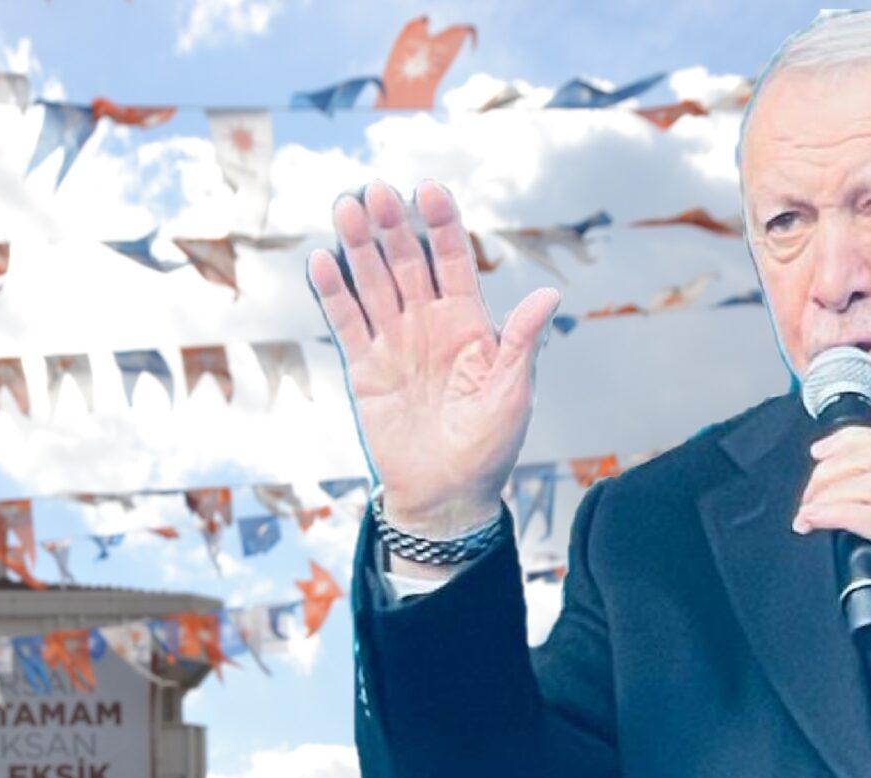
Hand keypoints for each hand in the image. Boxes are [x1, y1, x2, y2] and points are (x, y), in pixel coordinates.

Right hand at [308, 179, 561, 533]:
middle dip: (391, 226)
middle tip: (374, 190)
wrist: (446, 494)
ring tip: (345, 208)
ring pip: (372, 283)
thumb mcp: (513, 393)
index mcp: (468, 322)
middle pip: (405, 262)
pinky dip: (333, 293)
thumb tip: (548, 296)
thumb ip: (521, 342)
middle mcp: (428, 323)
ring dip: (358, 246)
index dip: (441, 224)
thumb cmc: (489, 448)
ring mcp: (394, 343)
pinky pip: (346, 323)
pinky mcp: (364, 368)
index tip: (427, 190)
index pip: (452, 260)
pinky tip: (321, 260)